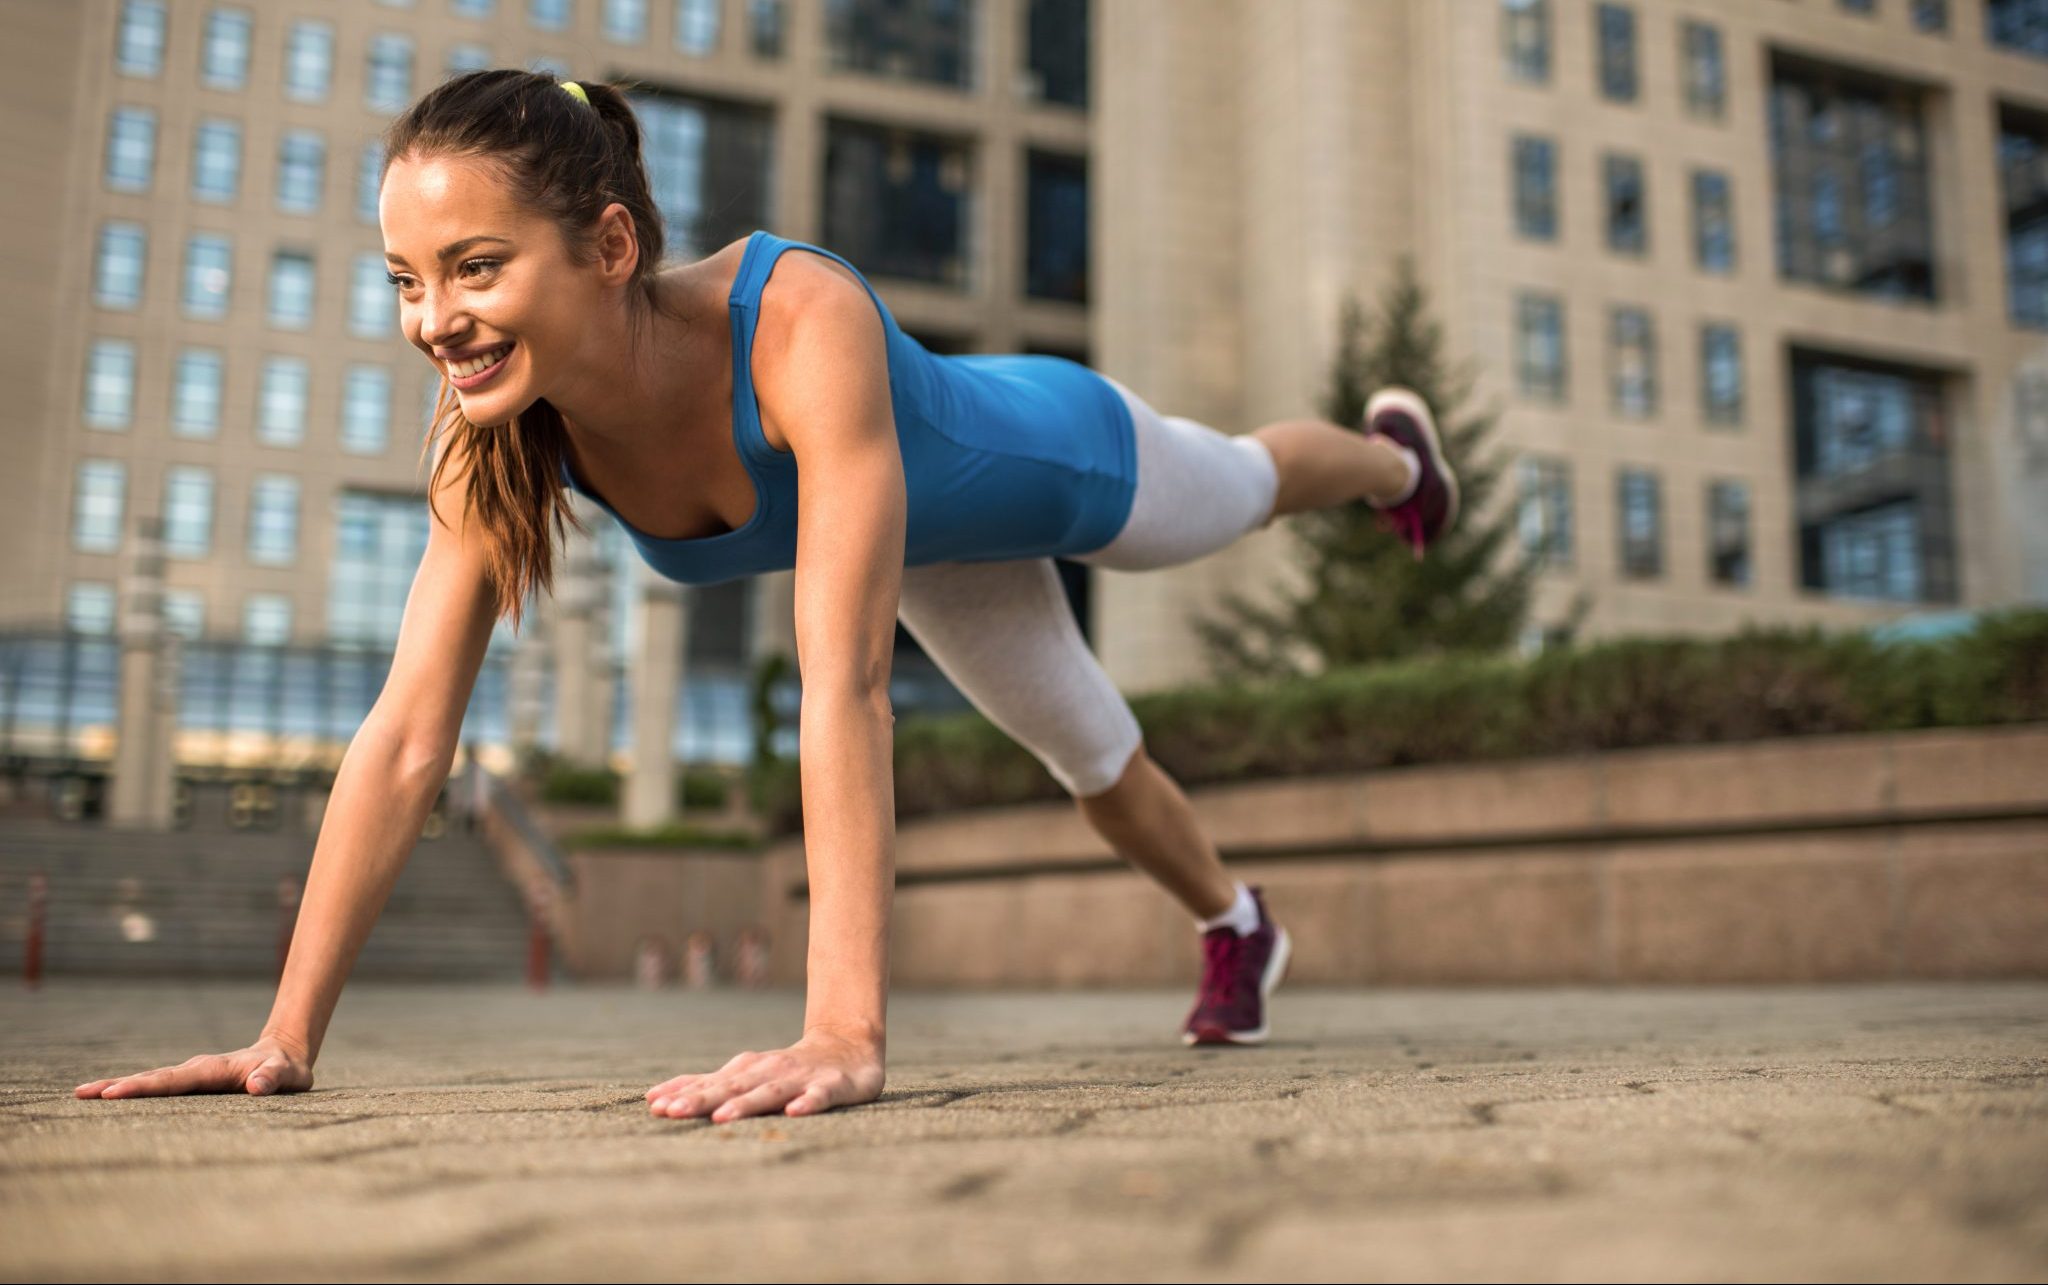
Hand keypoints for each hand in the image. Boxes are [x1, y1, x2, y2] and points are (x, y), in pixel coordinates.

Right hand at [73, 1037, 314, 1099]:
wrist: (284, 1054)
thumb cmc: (286, 1068)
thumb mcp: (288, 1075)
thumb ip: (273, 1078)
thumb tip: (256, 1086)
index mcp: (214, 1070)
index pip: (173, 1080)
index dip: (144, 1088)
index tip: (113, 1094)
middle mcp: (197, 1069)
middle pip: (152, 1078)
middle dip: (117, 1086)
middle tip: (81, 1094)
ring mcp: (191, 1075)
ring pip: (150, 1081)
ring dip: (118, 1087)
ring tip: (83, 1094)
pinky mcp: (190, 1082)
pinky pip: (158, 1087)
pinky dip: (133, 1092)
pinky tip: (110, 1098)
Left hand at [645, 1027, 884, 1122]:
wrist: (848, 1045)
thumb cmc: (788, 1068)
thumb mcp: (745, 1075)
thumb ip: (705, 1087)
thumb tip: (654, 1099)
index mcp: (747, 1071)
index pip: (710, 1082)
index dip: (683, 1092)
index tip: (655, 1105)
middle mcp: (769, 1071)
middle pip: (733, 1087)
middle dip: (703, 1099)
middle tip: (675, 1111)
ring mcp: (800, 1078)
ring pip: (770, 1092)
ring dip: (746, 1104)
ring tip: (723, 1117)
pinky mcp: (831, 1086)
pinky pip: (819, 1096)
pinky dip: (807, 1103)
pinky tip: (795, 1112)